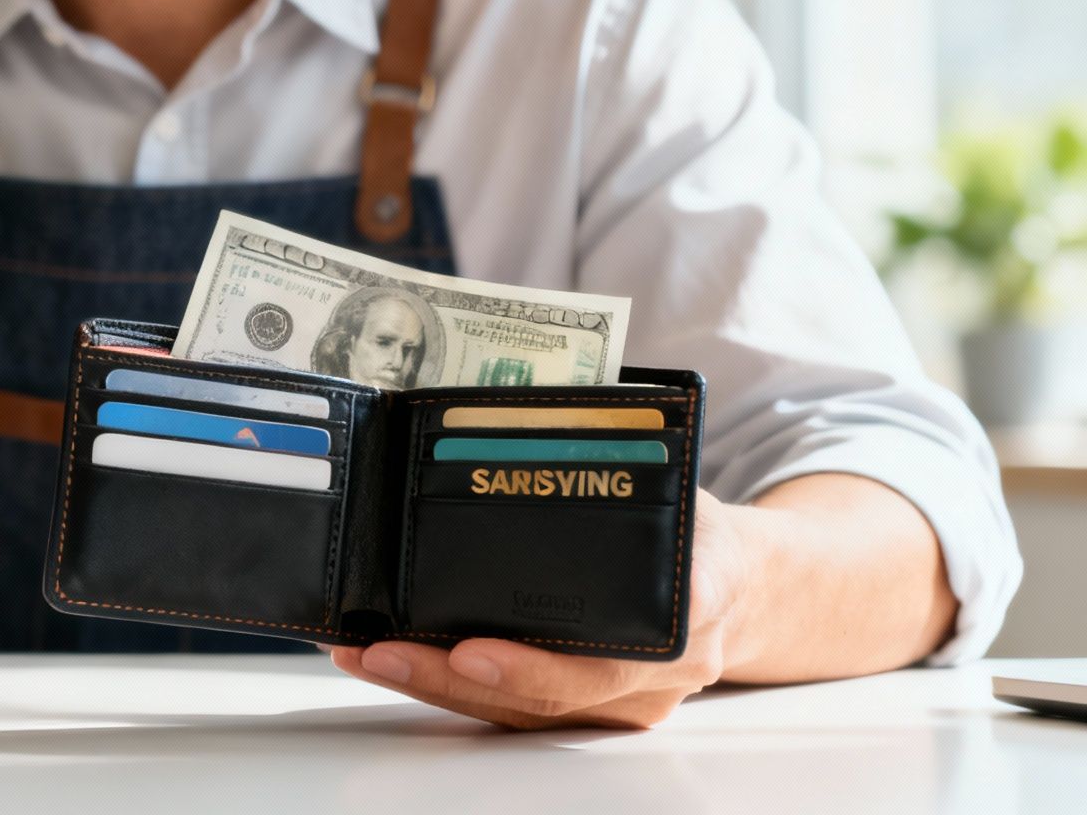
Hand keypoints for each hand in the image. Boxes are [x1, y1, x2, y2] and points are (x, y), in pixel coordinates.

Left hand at [330, 494, 751, 728]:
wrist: (751, 585)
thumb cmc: (694, 525)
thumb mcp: (674, 481)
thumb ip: (613, 457)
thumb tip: (522, 404)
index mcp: (690, 603)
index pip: (613, 651)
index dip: (540, 664)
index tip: (475, 652)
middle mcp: (663, 669)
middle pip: (550, 694)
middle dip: (454, 678)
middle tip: (383, 651)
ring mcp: (632, 701)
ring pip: (527, 712)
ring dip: (438, 688)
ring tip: (365, 655)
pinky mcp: (600, 712)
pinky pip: (524, 712)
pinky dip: (454, 691)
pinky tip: (395, 662)